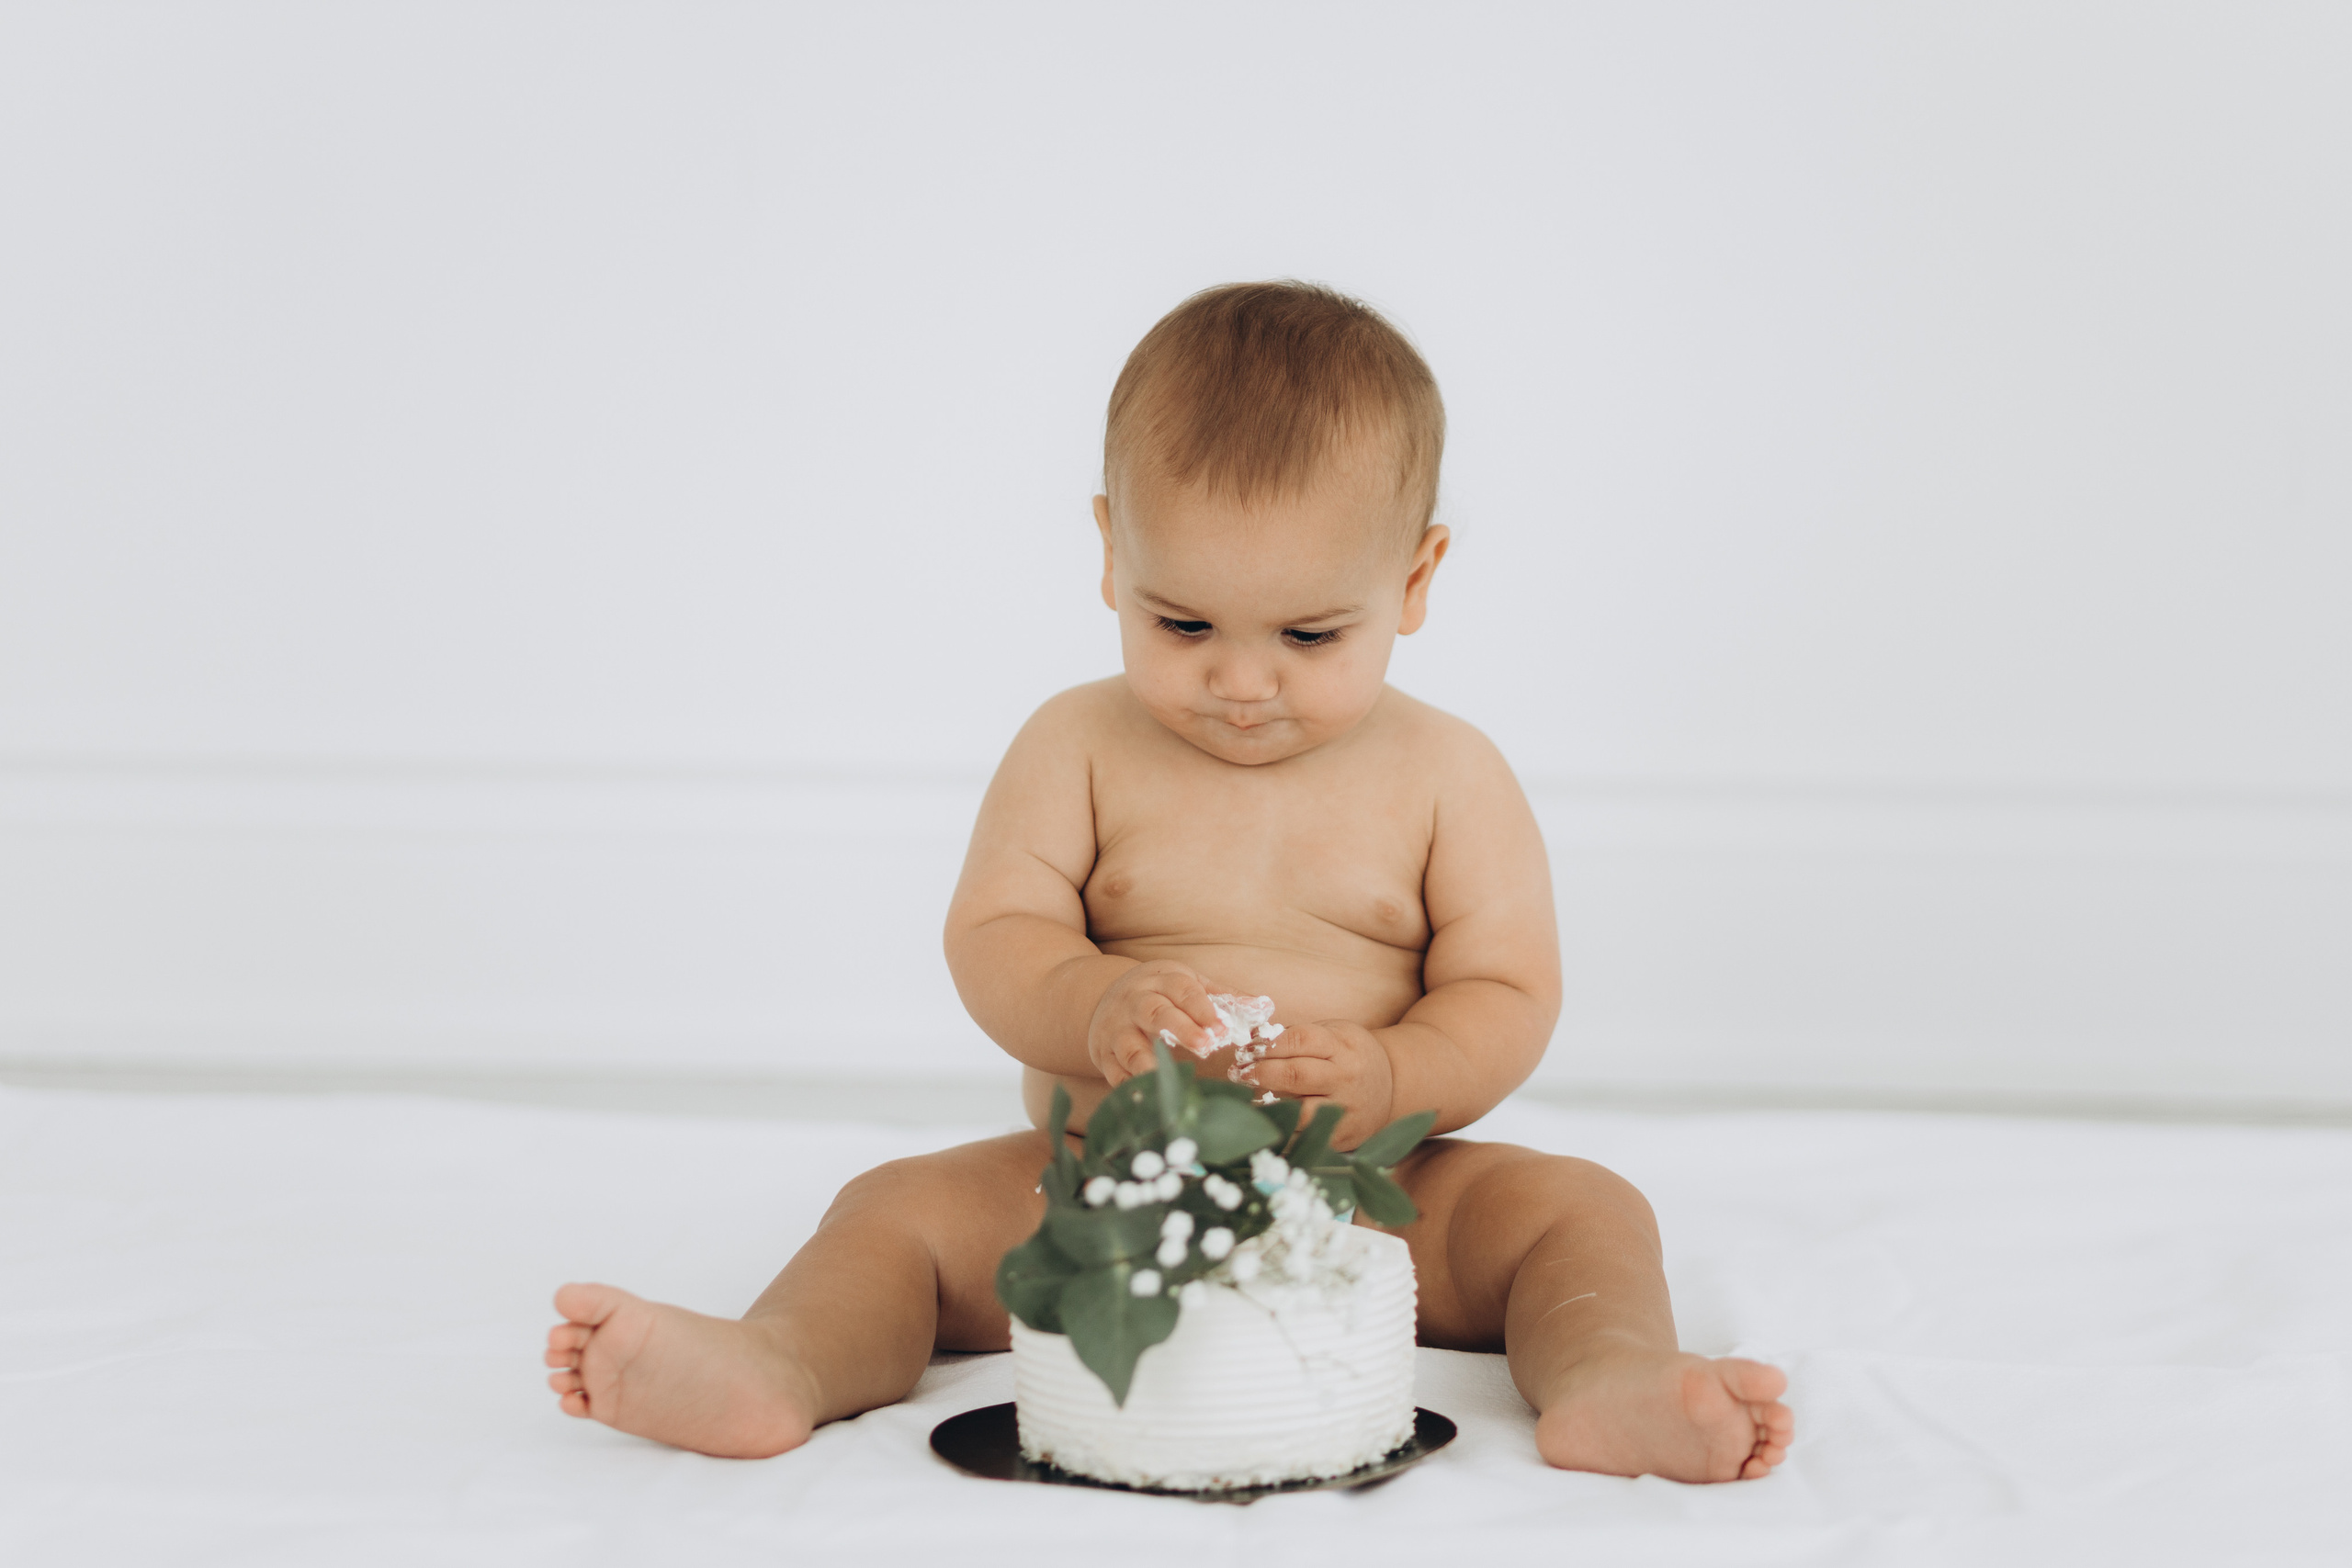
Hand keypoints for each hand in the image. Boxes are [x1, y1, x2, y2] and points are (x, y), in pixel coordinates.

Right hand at [1086, 960, 1227, 1087]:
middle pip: (1155, 1013)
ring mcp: (1115, 1029)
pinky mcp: (1103, 1054)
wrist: (1102, 997)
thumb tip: (1264, 1007)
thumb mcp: (1187, 984)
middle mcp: (1134, 1002)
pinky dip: (1129, 1086)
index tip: (1223, 1030)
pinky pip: (1114, 1072)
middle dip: (1180, 1029)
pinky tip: (1147, 1099)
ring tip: (1169, 1078)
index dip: (1202, 1009)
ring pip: (1129, 1045)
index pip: (1182, 991)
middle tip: (1205, 1047)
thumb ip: (1224, 997)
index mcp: (1160, 982)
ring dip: (1149, 1062)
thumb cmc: (1158, 993)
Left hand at [1241, 1021, 1395, 1150]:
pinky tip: (1264, 1122)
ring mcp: (1344, 1110)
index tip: (1247, 1050)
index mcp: (1344, 1047)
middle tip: (1239, 1072)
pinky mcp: (1341, 1137)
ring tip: (1246, 1099)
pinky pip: (1305, 1136)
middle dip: (1261, 1073)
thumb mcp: (1335, 1034)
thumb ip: (1298, 1035)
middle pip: (1296, 1075)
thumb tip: (1253, 1040)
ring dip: (1267, 1105)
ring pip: (1299, 1111)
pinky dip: (1281, 1130)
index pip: (1300, 1040)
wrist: (1392, 1086)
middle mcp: (1346, 1078)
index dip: (1268, 1045)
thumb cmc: (1353, 1056)